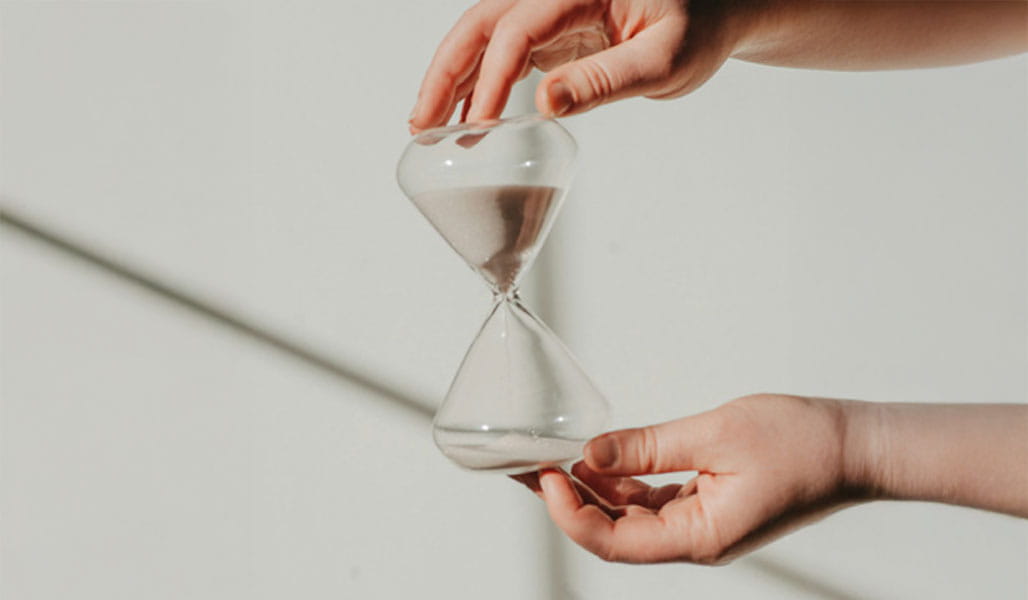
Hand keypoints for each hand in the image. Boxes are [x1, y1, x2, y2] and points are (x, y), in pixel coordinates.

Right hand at [409, 0, 750, 131]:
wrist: (710, 12)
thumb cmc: (696, 29)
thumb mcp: (664, 62)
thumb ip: (606, 81)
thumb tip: (548, 105)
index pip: (520, 30)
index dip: (493, 79)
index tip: (480, 127)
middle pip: (482, 23)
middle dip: (445, 72)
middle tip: (420, 123)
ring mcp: (550, 10)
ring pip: (484, 36)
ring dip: (453, 79)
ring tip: (427, 125)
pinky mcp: (551, 30)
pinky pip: (503, 52)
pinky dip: (480, 84)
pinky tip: (468, 118)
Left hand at [514, 394, 858, 563]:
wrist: (855, 447)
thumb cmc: (803, 444)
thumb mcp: (716, 434)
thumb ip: (649, 446)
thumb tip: (592, 452)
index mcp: (699, 536)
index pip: (614, 541)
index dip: (569, 514)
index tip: (544, 476)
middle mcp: (694, 540)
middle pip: (613, 531)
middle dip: (565, 501)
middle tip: (528, 466)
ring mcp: (698, 524)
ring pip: (628, 516)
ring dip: (590, 490)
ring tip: (552, 460)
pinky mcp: (705, 505)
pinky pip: (651, 500)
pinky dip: (622, 481)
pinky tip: (600, 459)